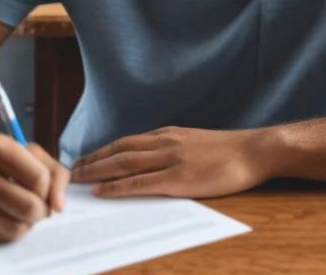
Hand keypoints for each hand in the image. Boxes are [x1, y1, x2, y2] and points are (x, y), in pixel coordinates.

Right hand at [0, 133, 69, 242]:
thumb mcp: (24, 152)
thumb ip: (53, 171)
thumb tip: (59, 206)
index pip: (38, 177)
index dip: (47, 187)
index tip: (41, 188)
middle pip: (28, 207)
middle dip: (41, 210)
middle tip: (37, 205)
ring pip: (16, 227)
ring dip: (26, 223)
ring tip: (20, 210)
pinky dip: (9, 230)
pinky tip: (2, 215)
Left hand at [70, 126, 271, 198]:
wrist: (254, 151)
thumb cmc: (229, 151)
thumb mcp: (195, 143)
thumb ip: (173, 149)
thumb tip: (152, 161)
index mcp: (168, 135)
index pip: (126, 142)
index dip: (102, 151)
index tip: (85, 159)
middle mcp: (165, 143)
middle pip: (119, 150)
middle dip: (92, 160)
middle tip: (71, 171)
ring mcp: (171, 159)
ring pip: (124, 164)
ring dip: (97, 172)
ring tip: (78, 180)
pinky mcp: (180, 178)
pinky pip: (141, 182)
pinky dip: (119, 186)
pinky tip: (104, 191)